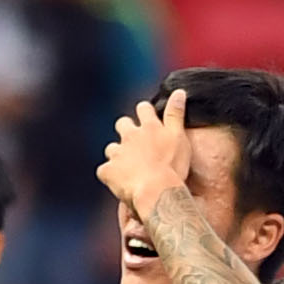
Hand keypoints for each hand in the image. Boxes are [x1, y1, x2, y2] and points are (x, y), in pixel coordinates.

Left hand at [96, 90, 195, 216]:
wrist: (156, 192)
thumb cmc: (172, 167)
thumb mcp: (179, 137)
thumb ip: (176, 114)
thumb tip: (179, 91)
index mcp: (149, 127)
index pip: (143, 109)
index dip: (145, 112)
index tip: (148, 118)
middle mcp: (130, 136)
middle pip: (122, 124)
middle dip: (126, 129)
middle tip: (135, 143)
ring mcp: (117, 153)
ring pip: (112, 148)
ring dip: (117, 155)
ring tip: (127, 167)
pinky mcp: (108, 171)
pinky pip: (104, 170)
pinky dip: (109, 175)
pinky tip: (117, 182)